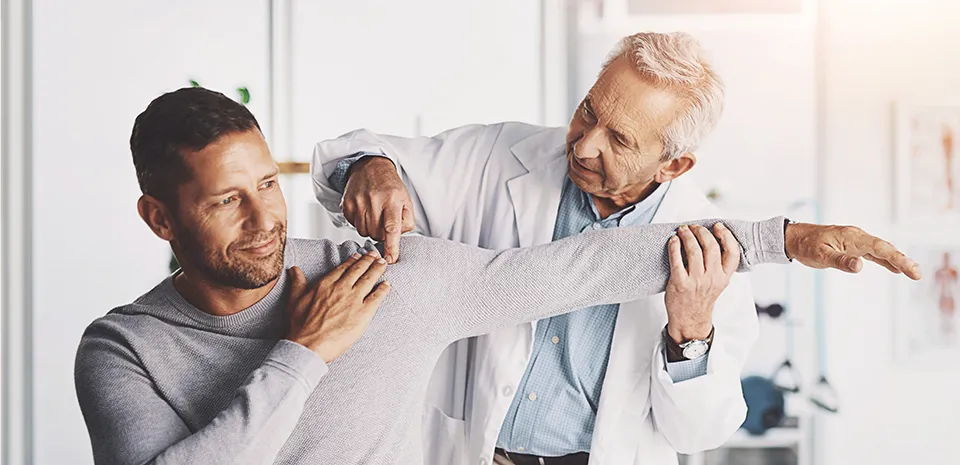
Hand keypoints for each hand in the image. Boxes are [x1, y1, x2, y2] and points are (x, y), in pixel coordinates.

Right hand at [285, 250, 390, 361]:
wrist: (309, 346)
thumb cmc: (300, 327)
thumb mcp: (294, 300)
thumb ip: (297, 283)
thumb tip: (294, 270)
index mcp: (326, 284)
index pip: (343, 268)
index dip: (352, 261)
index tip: (358, 256)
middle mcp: (341, 288)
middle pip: (358, 270)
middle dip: (368, 260)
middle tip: (375, 255)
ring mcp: (354, 299)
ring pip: (369, 279)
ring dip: (377, 269)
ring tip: (383, 263)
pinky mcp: (363, 313)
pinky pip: (377, 297)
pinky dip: (383, 289)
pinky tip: (387, 285)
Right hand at [342, 157, 415, 262]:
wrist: (370, 167)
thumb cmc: (391, 187)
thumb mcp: (406, 201)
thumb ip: (407, 222)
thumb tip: (398, 238)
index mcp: (392, 200)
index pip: (391, 228)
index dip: (391, 246)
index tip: (390, 260)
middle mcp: (373, 200)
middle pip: (376, 234)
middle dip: (382, 234)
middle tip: (384, 222)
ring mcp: (358, 202)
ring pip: (364, 232)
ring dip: (370, 229)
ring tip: (375, 215)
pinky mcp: (346, 204)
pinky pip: (353, 225)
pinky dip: (359, 223)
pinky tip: (364, 211)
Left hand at [664, 223, 740, 342]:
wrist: (689, 319)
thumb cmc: (701, 299)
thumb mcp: (717, 283)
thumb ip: (718, 266)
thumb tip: (710, 239)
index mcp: (724, 278)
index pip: (733, 253)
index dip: (726, 236)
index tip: (718, 226)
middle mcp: (712, 278)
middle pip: (711, 246)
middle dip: (702, 232)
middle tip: (694, 227)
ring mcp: (696, 281)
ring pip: (694, 250)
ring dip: (687, 235)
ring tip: (683, 230)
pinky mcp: (680, 282)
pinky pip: (676, 258)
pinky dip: (674, 246)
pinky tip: (673, 241)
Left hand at [784, 223, 921, 279]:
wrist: (793, 237)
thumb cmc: (805, 245)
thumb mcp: (820, 255)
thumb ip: (840, 261)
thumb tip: (859, 266)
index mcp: (852, 237)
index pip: (880, 248)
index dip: (897, 259)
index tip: (911, 270)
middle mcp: (857, 237)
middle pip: (885, 249)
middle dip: (902, 261)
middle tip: (918, 275)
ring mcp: (855, 241)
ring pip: (880, 251)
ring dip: (896, 261)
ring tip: (913, 272)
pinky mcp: (851, 247)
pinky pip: (872, 253)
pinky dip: (884, 260)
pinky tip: (894, 268)